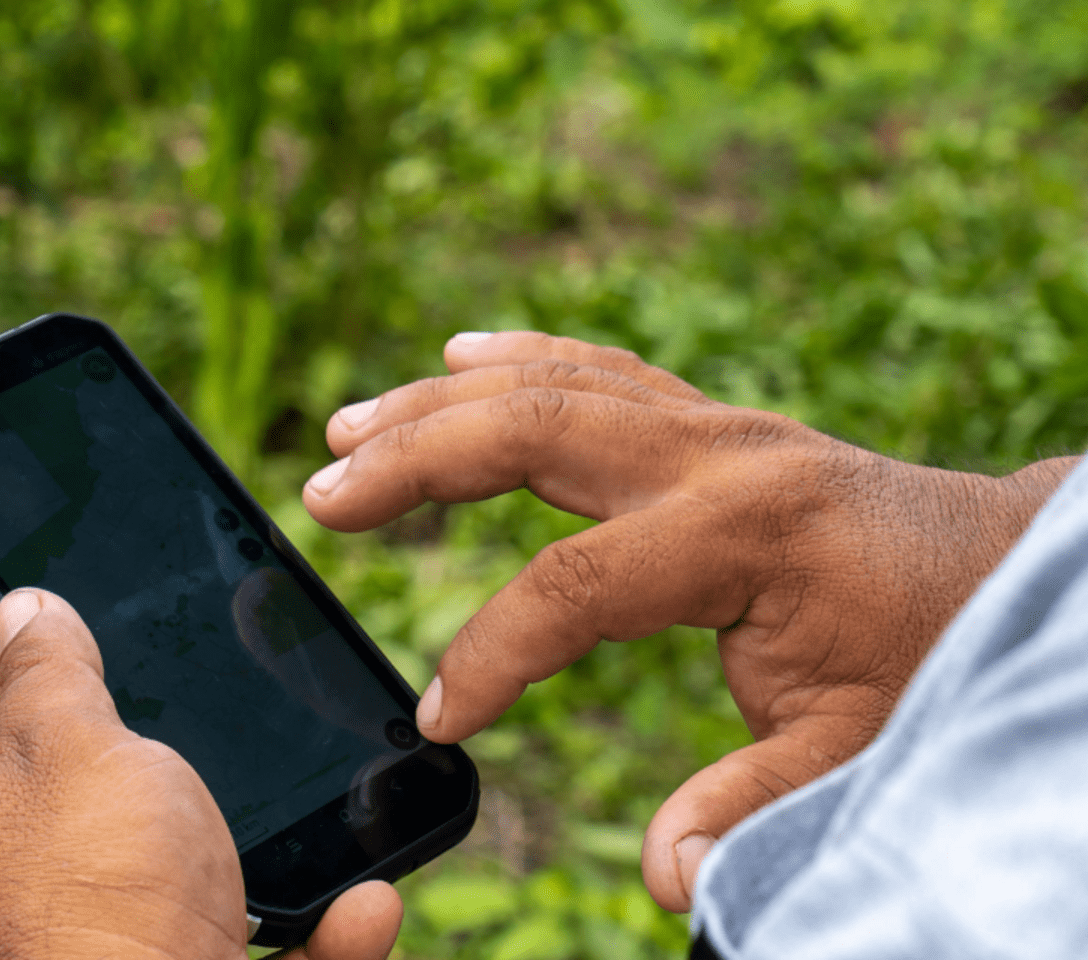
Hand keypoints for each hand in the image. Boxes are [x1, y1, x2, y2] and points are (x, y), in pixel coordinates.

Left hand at [0, 588, 402, 959]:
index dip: (19, 640)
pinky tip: (365, 906)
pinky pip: (279, 953)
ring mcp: (126, 944)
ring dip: (258, 834)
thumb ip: (49, 677)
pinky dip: (325, 934)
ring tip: (312, 783)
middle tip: (206, 670)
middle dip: (153, 729)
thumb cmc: (101, 904)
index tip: (65, 589)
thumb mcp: (70, 749)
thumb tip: (19, 607)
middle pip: (94, 782)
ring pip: (195, 867)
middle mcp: (49, 885)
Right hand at [302, 331, 1076, 911]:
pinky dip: (520, 358)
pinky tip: (455, 357)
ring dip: (438, 405)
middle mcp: (716, 452)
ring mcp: (709, 420)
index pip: (576, 584)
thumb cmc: (931, 651)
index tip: (440, 718)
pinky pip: (596, 368)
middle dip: (416, 461)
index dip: (493, 653)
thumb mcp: (859, 746)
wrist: (996, 563)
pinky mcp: (705, 417)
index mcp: (745, 531)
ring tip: (345, 431)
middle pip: (533, 431)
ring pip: (550, 384)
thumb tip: (668, 878)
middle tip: (322, 499)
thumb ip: (754, 805)